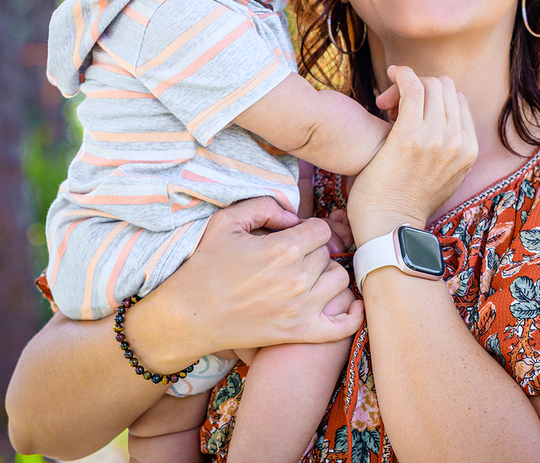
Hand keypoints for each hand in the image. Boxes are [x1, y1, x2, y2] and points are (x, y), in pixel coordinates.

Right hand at [124, 198, 363, 373]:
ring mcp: (300, 309)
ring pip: (339, 281)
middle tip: (292, 256)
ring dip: (326, 275)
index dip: (308, 228)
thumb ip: (264, 205)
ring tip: (308, 275)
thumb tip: (292, 215)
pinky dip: (352, 315)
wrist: (188, 314)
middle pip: (328, 253)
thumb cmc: (206, 265)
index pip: (321, 229)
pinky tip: (350, 304)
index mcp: (283, 248)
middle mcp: (297, 278)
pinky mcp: (298, 333)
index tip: (294, 235)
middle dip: (313, 250)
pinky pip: (342, 326)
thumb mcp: (227, 221)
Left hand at [348, 66, 477, 245]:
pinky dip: (401, 76)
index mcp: (469, 150)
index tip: (407, 110)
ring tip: (386, 103)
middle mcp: (459, 142)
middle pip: (446, 88)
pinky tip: (391, 78)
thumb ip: (448, 152)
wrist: (388, 227)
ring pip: (430, 85)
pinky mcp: (410, 136)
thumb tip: (439, 130)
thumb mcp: (443, 177)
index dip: (433, 96)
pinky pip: (412, 87)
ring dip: (406, 84)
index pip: (458, 101)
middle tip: (393, 104)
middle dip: (420, 86)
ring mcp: (436, 138)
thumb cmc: (405, 202)